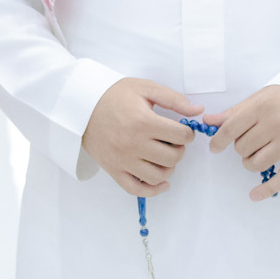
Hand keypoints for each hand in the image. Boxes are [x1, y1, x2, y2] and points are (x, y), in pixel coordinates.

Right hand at [81, 78, 204, 197]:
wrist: (81, 106)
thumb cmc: (113, 95)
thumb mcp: (144, 88)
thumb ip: (173, 99)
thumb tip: (198, 111)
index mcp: (143, 122)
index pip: (181, 136)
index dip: (187, 133)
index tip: (182, 130)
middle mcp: (134, 144)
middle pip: (173, 158)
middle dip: (179, 149)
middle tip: (172, 141)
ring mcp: (123, 160)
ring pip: (158, 176)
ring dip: (168, 168)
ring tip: (164, 156)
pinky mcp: (114, 170)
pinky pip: (137, 189)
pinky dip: (153, 190)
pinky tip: (162, 183)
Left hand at [205, 84, 279, 200]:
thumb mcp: (259, 98)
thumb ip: (234, 112)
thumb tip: (209, 122)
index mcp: (262, 108)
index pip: (231, 129)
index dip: (218, 140)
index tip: (215, 146)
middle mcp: (275, 125)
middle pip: (243, 148)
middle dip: (240, 148)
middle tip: (248, 141)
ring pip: (257, 163)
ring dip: (250, 162)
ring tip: (256, 154)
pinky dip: (266, 189)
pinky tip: (254, 195)